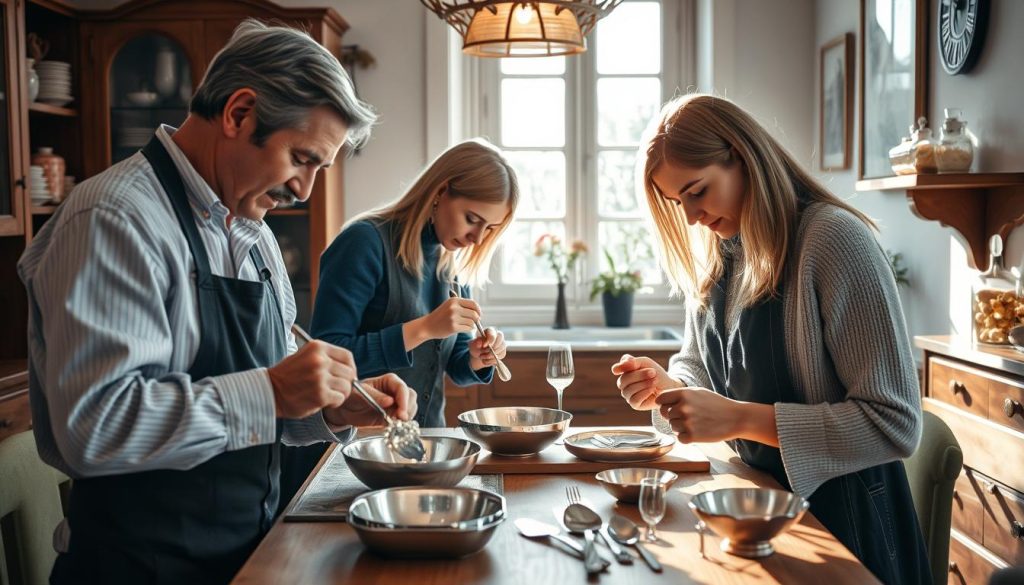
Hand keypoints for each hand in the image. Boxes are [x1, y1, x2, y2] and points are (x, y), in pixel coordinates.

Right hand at [267, 340, 354, 418]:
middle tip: (335, 389)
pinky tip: (323, 401)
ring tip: (328, 395)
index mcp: (317, 348)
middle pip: (349, 372)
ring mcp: (320, 378)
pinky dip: (334, 403)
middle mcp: (320, 360)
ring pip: (346, 387)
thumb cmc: (287, 376)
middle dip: (345, 383)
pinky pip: (339, 399)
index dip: (350, 368)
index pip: (347, 356)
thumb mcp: (305, 356)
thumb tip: (348, 368)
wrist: (270, 392)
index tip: (346, 376)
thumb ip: (325, 358)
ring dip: (340, 394)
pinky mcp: (320, 395)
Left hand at [323, 373, 417, 427]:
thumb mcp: (359, 394)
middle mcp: (395, 391)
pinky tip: (393, 426)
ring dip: (406, 417)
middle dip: (407, 409)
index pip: (402, 388)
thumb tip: (390, 401)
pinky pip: (404, 419)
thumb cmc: (351, 397)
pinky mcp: (394, 415)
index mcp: (388, 381)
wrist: (345, 411)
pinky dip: (402, 424)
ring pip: (411, 408)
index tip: (401, 412)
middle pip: (410, 397)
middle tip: (400, 420)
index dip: (404, 400)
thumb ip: (375, 396)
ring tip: (395, 424)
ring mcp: (396, 403)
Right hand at [403, 298, 480, 349]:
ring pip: (472, 322)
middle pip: (474, 314)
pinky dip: (468, 329)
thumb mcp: (449, 306)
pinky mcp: (453, 327)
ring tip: (467, 326)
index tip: (478, 315)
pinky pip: (468, 328)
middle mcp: (454, 307)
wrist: (427, 326)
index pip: (473, 304)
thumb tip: (478, 311)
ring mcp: (453, 317)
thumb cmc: (441, 316)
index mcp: (454, 300)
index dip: (478, 310)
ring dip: (472, 325)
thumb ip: (462, 306)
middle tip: (474, 322)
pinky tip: (464, 329)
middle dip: (476, 319)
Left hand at [469, 327, 505, 369]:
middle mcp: (498, 336)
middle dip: (491, 349)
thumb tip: (480, 342)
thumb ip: (476, 342)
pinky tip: (485, 360)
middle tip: (482, 353)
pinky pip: (500, 356)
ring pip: (500, 350)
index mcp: (490, 331)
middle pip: (500, 341)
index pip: (493, 333)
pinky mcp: (503, 352)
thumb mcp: (473, 344)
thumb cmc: (476, 346)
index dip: (490, 340)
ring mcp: (502, 344)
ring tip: (481, 356)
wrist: (478, 354)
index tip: (483, 346)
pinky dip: (492, 360)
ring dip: (490, 356)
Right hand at [611, 354, 681, 410]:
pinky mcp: (634, 404)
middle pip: (624, 379)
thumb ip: (632, 362)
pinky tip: (652, 389)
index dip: (622, 366)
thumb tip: (615, 369)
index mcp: (624, 372)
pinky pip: (634, 399)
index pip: (617, 369)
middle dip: (639, 375)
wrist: (668, 386)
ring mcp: (628, 395)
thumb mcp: (646, 363)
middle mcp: (624, 384)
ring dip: (643, 384)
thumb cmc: (656, 373)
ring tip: (655, 380)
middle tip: (653, 372)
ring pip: (628, 390)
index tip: (633, 364)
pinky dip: (644, 393)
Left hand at [655, 388, 774, 443]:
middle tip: (688, 417)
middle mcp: (683, 407)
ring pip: (672, 427)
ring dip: (681, 427)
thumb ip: (679, 395)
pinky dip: (686, 437)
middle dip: (674, 417)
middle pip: (665, 415)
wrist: (735, 417)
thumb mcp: (698, 392)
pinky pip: (679, 438)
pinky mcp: (692, 436)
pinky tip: (698, 432)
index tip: (671, 407)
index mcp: (683, 394)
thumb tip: (660, 402)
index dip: (664, 405)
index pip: (660, 400)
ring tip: (697, 423)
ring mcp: (687, 422)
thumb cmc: (716, 404)